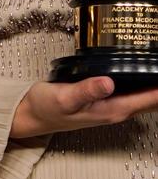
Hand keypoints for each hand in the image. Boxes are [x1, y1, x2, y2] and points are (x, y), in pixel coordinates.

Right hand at [11, 77, 157, 138]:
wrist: (32, 115)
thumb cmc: (46, 107)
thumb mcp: (64, 97)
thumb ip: (87, 90)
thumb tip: (109, 82)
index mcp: (111, 110)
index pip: (149, 100)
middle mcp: (116, 110)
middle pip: (152, 100)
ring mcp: (111, 106)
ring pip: (144, 96)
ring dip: (153, 82)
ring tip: (156, 63)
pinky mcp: (105, 99)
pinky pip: (132, 91)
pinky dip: (142, 81)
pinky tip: (141, 69)